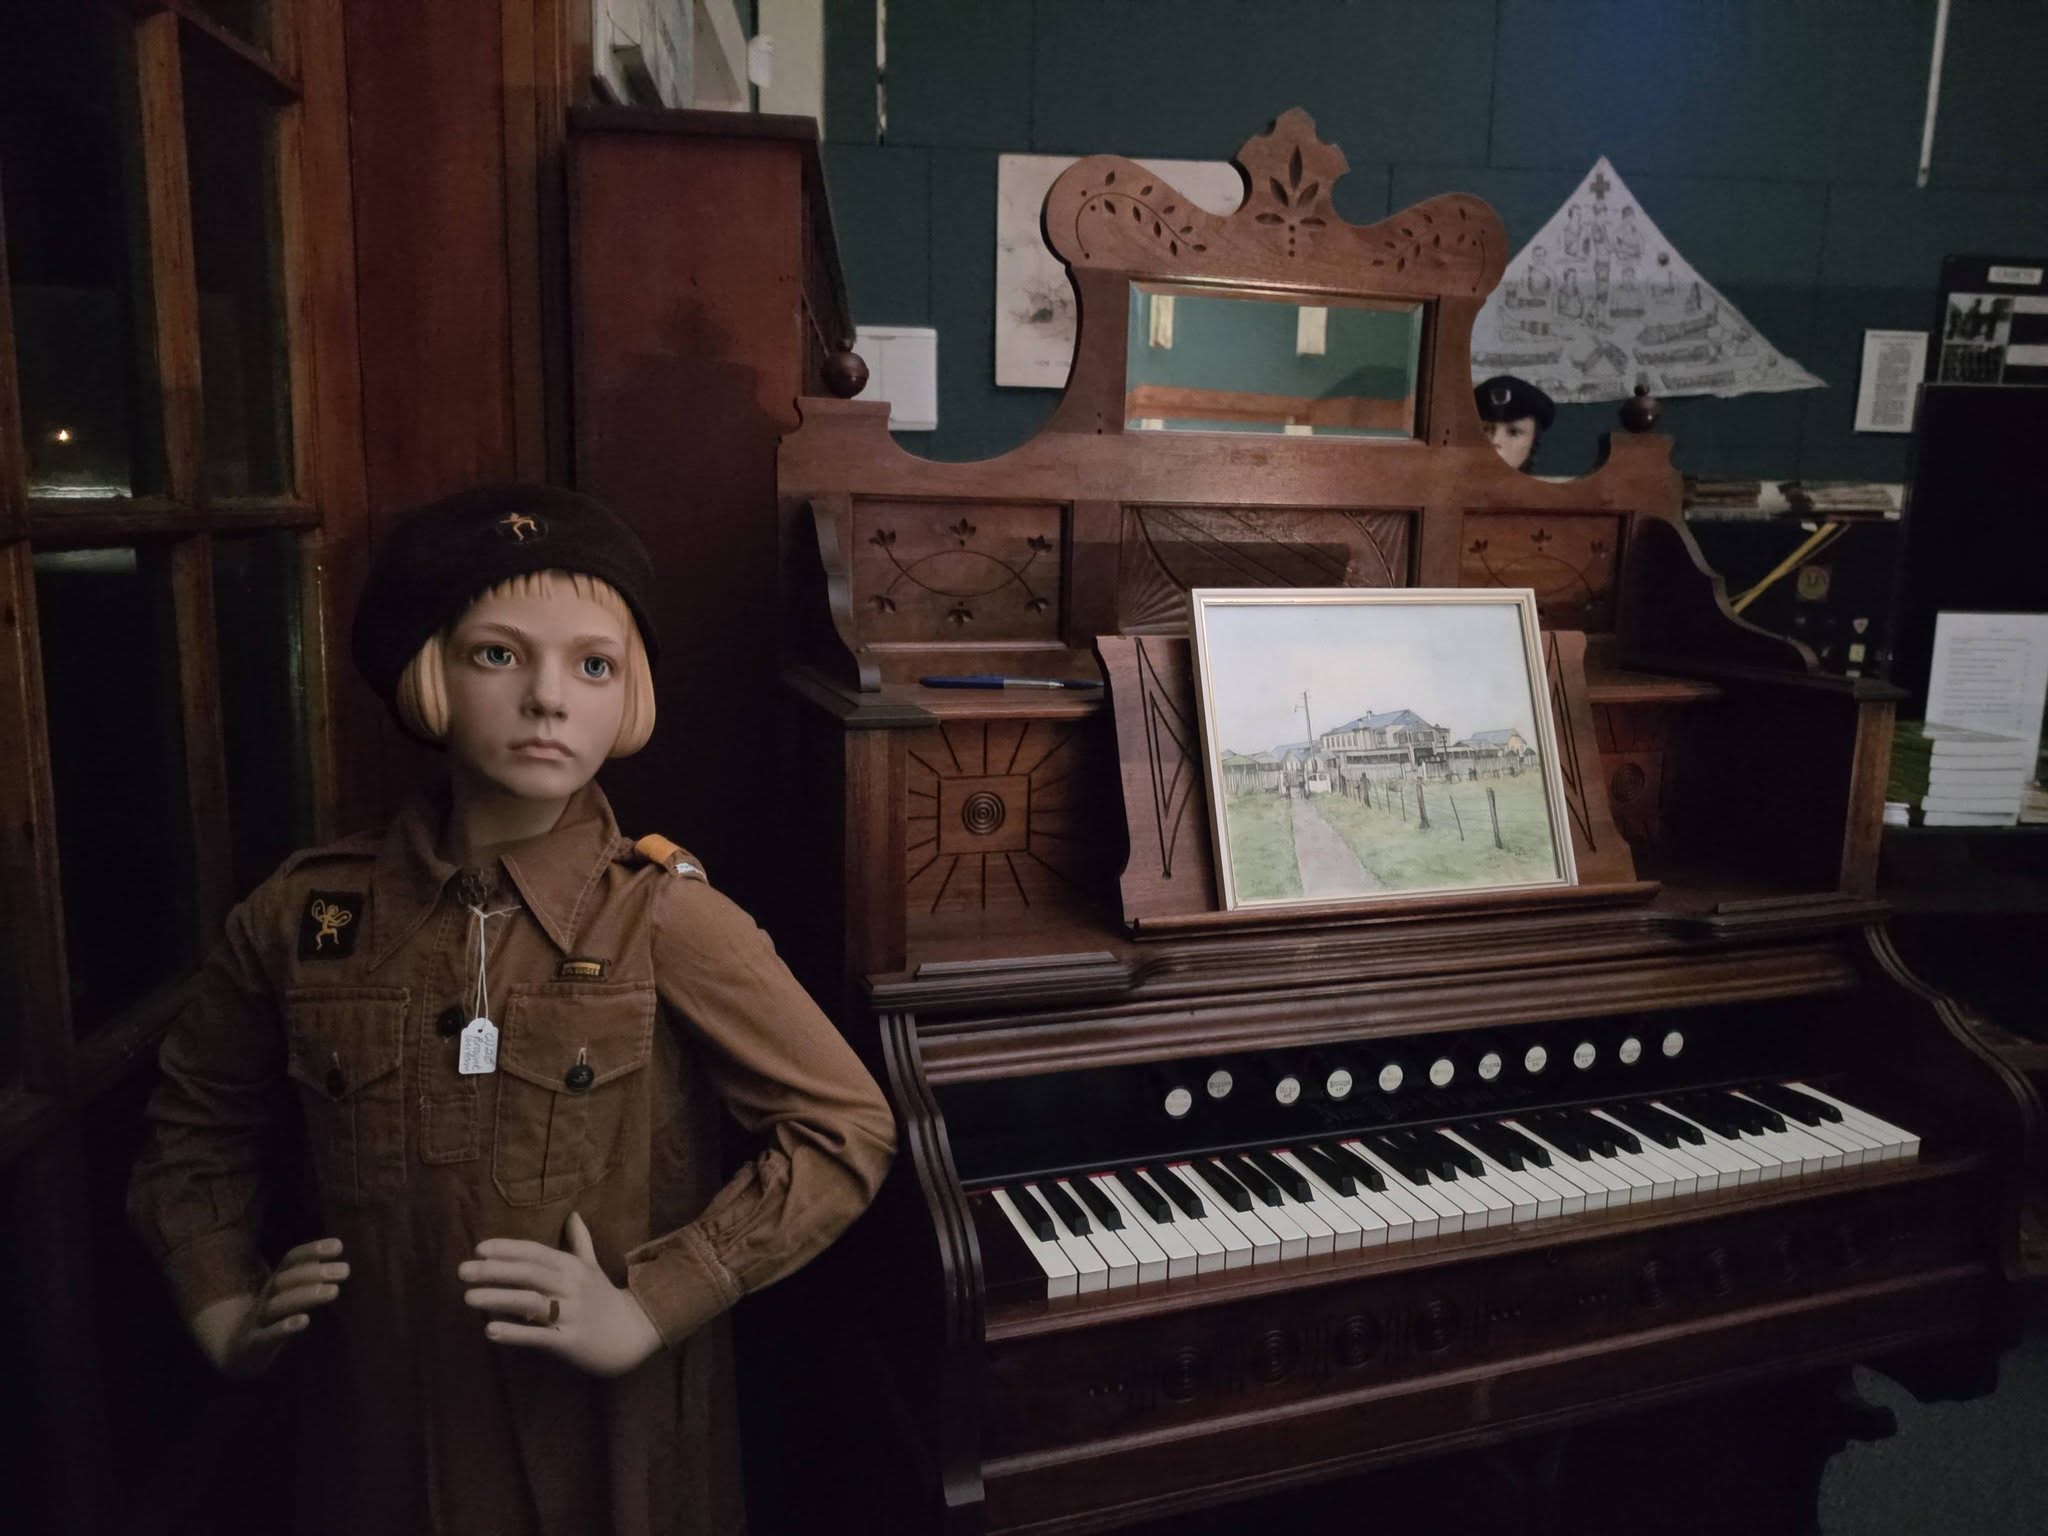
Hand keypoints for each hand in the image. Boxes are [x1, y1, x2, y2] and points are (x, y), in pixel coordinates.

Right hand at [188, 1237, 348, 1378]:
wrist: (234, 1351)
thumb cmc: (272, 1317)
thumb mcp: (288, 1294)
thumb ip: (309, 1275)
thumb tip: (337, 1249)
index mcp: (276, 1282)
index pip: (290, 1260)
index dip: (311, 1250)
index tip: (338, 1246)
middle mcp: (265, 1297)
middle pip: (284, 1280)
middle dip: (313, 1273)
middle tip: (345, 1270)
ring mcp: (257, 1320)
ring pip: (277, 1305)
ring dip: (306, 1296)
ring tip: (334, 1291)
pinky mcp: (254, 1345)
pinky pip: (267, 1336)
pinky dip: (285, 1328)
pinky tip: (305, 1320)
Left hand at [460, 1212, 661, 1377]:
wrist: (632, 1334)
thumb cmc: (604, 1298)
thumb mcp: (593, 1268)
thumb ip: (580, 1242)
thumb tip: (573, 1214)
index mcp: (574, 1267)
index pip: (536, 1252)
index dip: (508, 1249)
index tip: (479, 1248)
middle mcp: (572, 1287)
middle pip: (530, 1274)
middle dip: (494, 1270)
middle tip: (462, 1271)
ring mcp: (572, 1314)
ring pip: (531, 1302)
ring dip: (498, 1298)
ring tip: (468, 1298)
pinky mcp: (569, 1341)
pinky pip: (539, 1336)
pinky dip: (514, 1332)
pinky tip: (490, 1330)